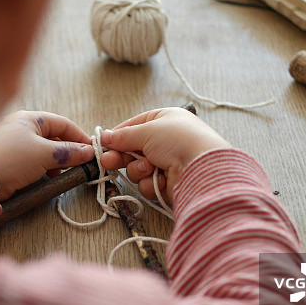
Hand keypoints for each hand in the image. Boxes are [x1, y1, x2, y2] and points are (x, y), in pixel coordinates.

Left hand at [0, 111, 93, 199]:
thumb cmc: (10, 160)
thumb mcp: (45, 154)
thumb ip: (68, 152)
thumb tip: (87, 152)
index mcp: (29, 118)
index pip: (62, 123)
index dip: (79, 136)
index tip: (91, 151)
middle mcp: (20, 128)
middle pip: (53, 137)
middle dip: (68, 151)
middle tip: (79, 165)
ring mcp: (13, 145)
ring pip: (44, 151)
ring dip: (56, 162)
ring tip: (61, 173)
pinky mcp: (8, 162)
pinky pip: (32, 162)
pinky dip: (43, 169)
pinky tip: (46, 178)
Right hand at [99, 107, 229, 201]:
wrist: (203, 168)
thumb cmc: (179, 140)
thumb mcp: (147, 130)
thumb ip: (124, 136)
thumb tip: (105, 136)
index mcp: (164, 120)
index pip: (134, 127)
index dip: (117, 136)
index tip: (103, 144)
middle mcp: (165, 140)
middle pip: (133, 150)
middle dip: (121, 157)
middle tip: (107, 162)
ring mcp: (167, 162)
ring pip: (138, 169)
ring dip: (139, 170)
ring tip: (150, 168)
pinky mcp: (168, 182)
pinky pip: (147, 184)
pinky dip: (150, 183)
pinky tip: (161, 179)